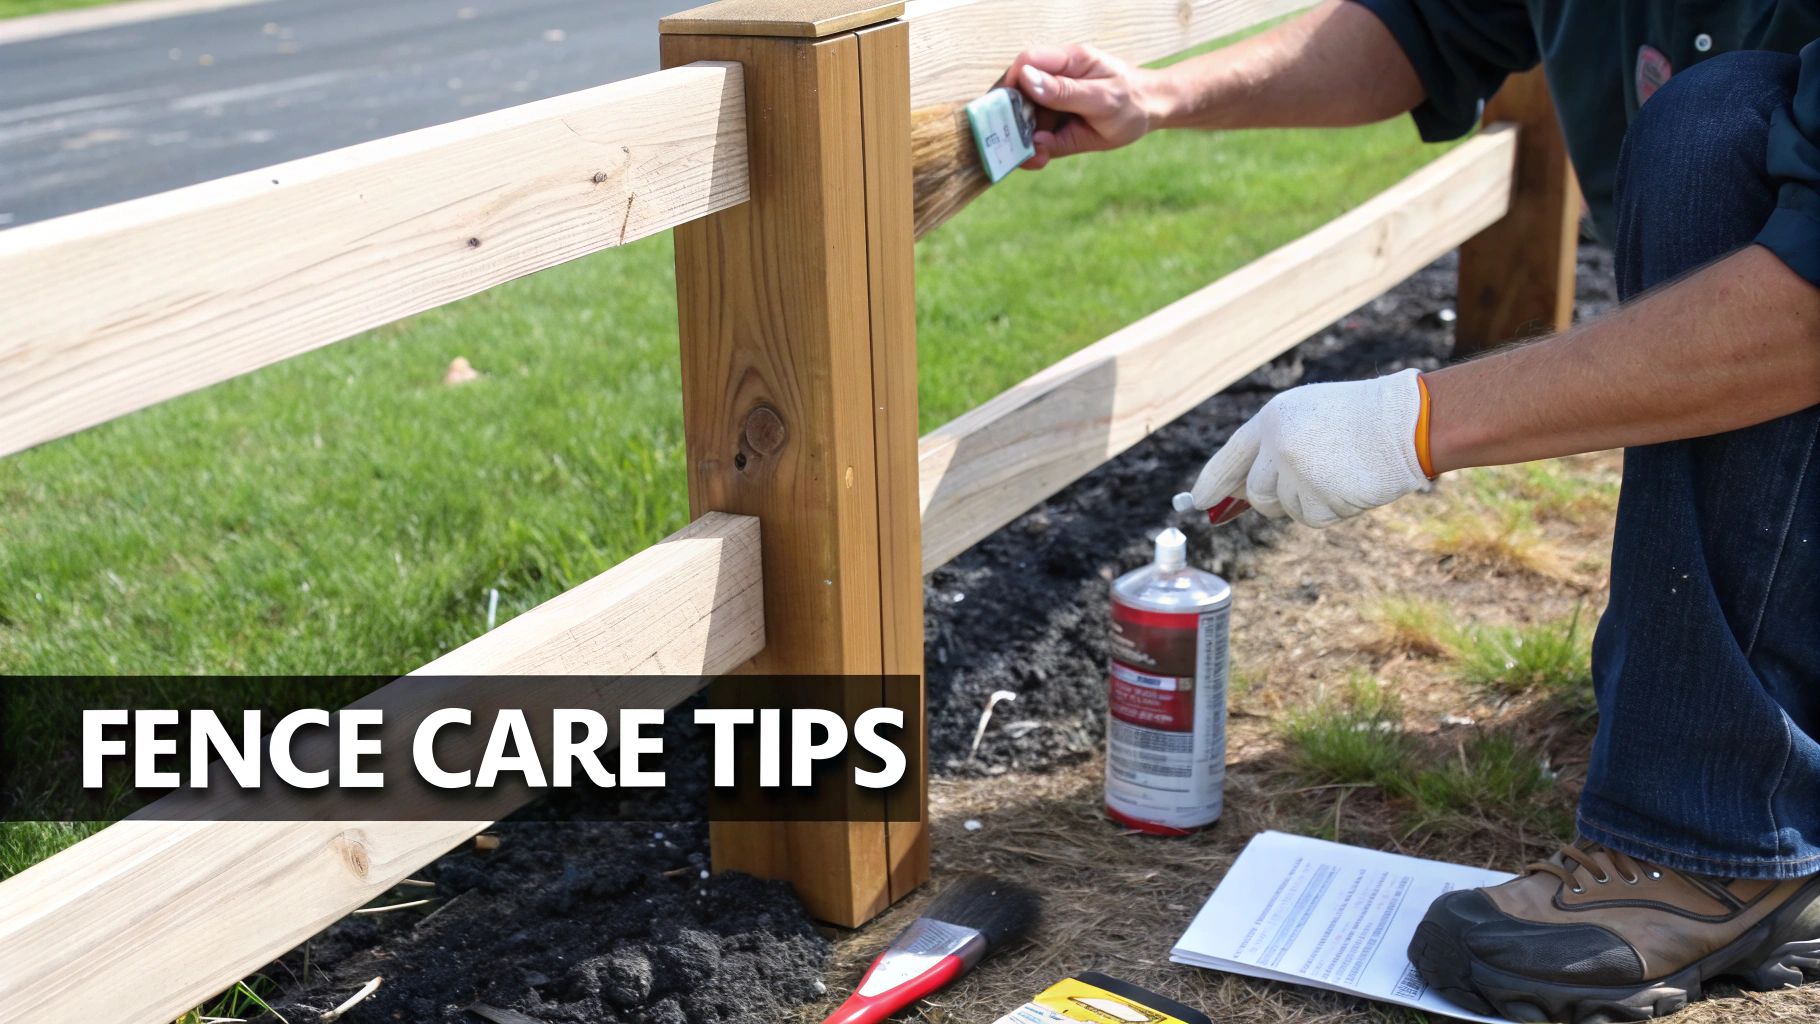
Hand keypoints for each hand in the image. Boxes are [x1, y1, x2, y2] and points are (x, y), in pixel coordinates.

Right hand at [1002, 45, 1163, 167]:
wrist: (1151, 113)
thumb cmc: (1132, 101)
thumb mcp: (1102, 98)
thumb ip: (1064, 91)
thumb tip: (1026, 79)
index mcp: (1069, 62)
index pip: (1027, 61)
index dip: (1012, 83)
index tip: (1005, 111)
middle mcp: (1055, 79)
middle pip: (1018, 92)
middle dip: (1013, 119)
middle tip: (1014, 143)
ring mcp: (1054, 102)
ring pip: (1024, 119)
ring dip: (1022, 140)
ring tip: (1033, 157)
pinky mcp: (1056, 124)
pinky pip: (1036, 137)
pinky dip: (1034, 151)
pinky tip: (1038, 159)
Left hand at [1190, 369, 1433, 527]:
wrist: (1407, 422)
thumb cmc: (1360, 419)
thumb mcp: (1307, 418)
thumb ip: (1271, 448)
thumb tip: (1237, 490)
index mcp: (1272, 418)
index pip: (1231, 456)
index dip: (1214, 481)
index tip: (1200, 501)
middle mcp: (1277, 444)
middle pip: (1255, 492)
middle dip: (1270, 498)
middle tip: (1303, 486)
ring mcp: (1296, 472)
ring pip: (1283, 507)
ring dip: (1305, 500)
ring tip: (1337, 471)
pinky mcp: (1318, 498)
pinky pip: (1309, 518)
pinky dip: (1329, 509)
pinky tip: (1349, 484)